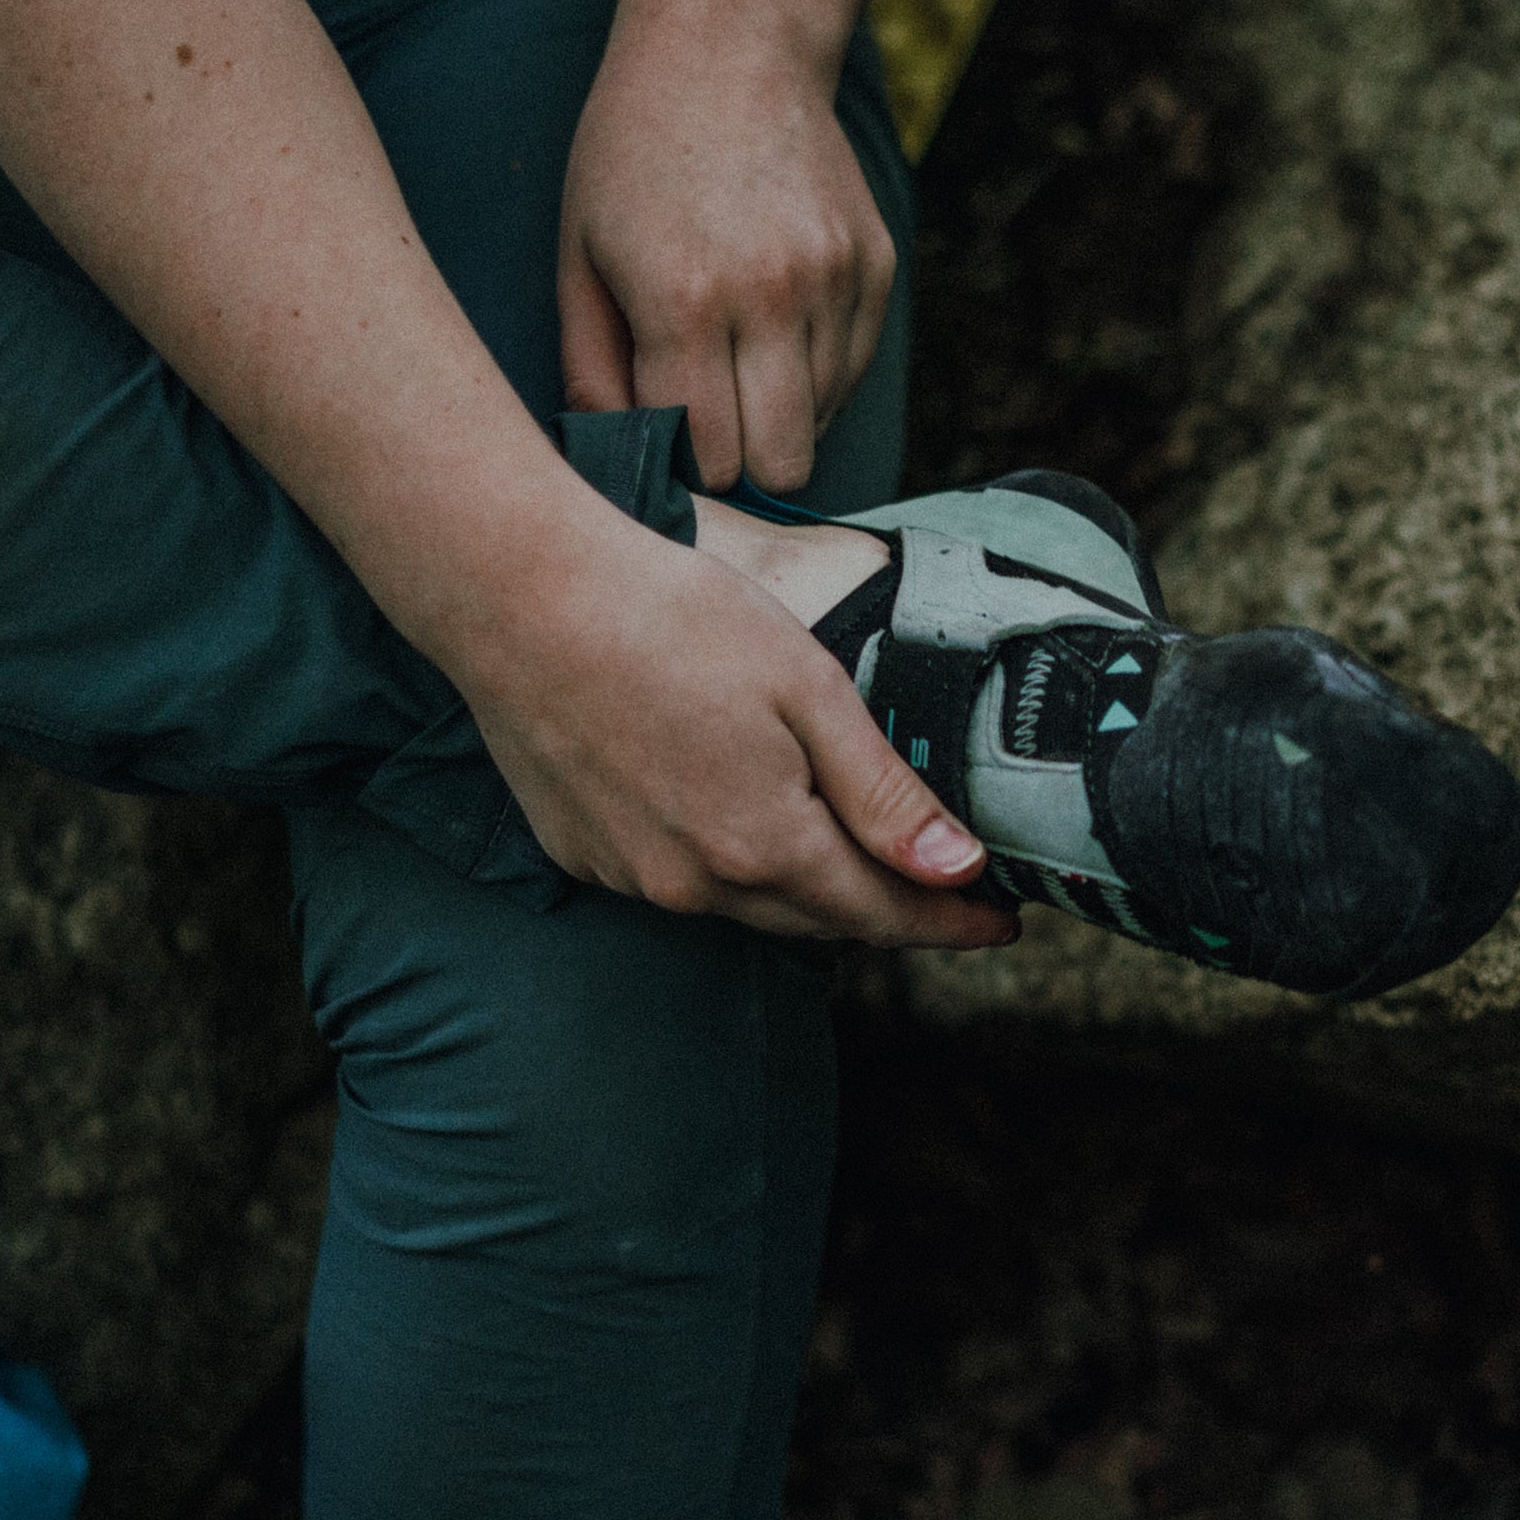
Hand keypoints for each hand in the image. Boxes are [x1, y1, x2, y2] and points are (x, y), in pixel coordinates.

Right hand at [451, 507, 1016, 947]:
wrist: (517, 597)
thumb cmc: (669, 618)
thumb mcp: (807, 688)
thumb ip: (883, 791)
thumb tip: (956, 868)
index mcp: (766, 845)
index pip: (885, 913)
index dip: (952, 921)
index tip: (1001, 920)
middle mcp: (697, 885)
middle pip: (821, 920)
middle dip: (889, 909)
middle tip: (945, 888)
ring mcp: (633, 877)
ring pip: (749, 907)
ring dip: (807, 889)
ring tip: (853, 854)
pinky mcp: (584, 856)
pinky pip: (681, 882)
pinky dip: (726, 865)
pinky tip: (736, 816)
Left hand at [558, 17, 894, 495]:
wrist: (729, 50)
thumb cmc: (631, 157)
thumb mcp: (580, 258)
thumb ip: (593, 371)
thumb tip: (621, 460)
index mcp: (685, 302)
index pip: (709, 456)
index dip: (685, 465)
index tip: (667, 439)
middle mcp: (773, 297)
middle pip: (782, 464)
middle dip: (741, 461)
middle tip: (708, 419)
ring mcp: (835, 280)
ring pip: (823, 423)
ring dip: (780, 413)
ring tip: (736, 353)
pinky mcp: (875, 265)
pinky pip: (852, 371)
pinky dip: (816, 373)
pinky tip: (774, 322)